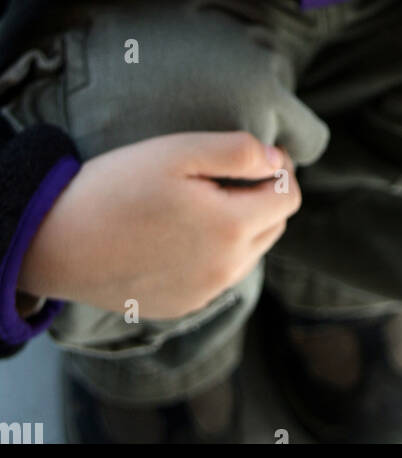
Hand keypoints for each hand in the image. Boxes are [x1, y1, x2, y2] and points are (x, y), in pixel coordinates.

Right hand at [17, 131, 299, 319]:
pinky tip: (179, 232)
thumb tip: (277, 161)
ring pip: (250, 252)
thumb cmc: (116, 188)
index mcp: (231, 229)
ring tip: (201, 201)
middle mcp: (226, 270)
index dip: (277, 169)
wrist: (55, 243)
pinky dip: (215, 252)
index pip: (289, 197)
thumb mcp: (179, 151)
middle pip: (274, 226)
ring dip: (241, 225)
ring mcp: (205, 293)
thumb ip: (239, 153)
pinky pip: (220, 275)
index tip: (249, 156)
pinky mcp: (182, 306)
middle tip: (223, 174)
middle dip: (262, 196)